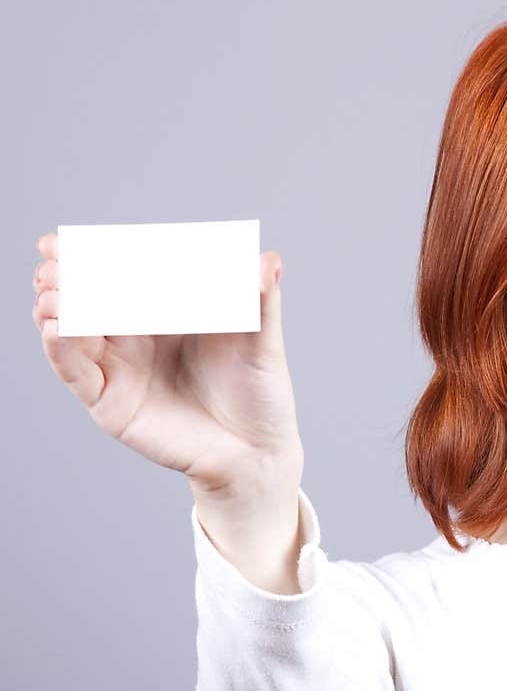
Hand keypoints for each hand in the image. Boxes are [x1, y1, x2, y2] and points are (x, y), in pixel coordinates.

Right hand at [32, 233, 303, 491]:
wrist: (257, 451)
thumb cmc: (259, 394)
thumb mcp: (262, 342)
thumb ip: (261, 300)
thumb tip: (269, 260)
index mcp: (165, 313)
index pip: (120, 276)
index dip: (90, 256)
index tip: (63, 239)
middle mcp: (135, 337)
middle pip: (86, 299)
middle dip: (63, 277)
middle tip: (53, 260)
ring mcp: (119, 368)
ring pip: (72, 332)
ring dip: (55, 308)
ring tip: (52, 291)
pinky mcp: (111, 402)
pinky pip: (76, 372)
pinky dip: (61, 348)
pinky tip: (54, 328)